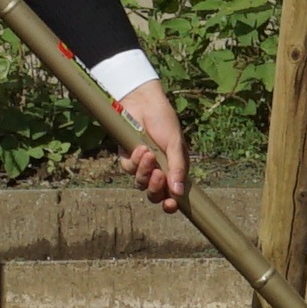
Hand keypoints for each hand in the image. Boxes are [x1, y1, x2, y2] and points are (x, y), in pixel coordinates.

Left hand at [112, 80, 187, 212]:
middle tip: (159, 175)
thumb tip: (179, 192)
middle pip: (154, 194)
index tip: (170, 205)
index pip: (172, 195)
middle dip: (155, 189)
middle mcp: (158, 171)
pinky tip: (140, 147)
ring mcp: (142, 165)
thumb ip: (177, 168)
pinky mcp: (127, 157)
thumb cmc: (164, 121)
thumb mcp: (175, 144)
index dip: (170, 204)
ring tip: (149, 154)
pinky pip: (129, 169)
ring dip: (144, 172)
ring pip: (140, 183)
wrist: (143, 102)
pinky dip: (135, 160)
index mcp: (174, 170)